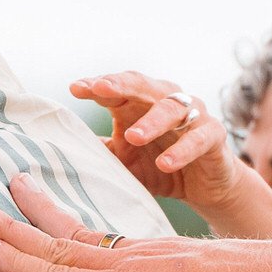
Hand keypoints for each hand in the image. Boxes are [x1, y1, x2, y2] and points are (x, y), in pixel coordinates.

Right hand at [0, 173, 271, 271]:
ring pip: (76, 233)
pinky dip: (71, 221)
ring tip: (9, 184)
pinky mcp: (159, 250)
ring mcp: (145, 253)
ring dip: (36, 213)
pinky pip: (101, 233)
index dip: (13, 264)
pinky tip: (60, 219)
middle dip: (9, 227)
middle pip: (56, 246)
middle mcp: (131, 264)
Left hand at [69, 71, 243, 213]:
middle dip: (121, 85)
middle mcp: (165, 102)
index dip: (96, 86)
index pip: (116, 88)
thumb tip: (57, 149)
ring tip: (131, 137)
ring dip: (151, 121)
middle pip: (143, 86)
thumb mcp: (123, 161)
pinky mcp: (214, 137)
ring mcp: (192, 116)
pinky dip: (182, 150)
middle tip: (100, 89)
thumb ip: (99, 151)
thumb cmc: (159, 166)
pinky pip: (199, 138)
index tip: (75, 88)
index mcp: (139, 104)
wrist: (204, 187)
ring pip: (172, 109)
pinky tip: (165, 163)